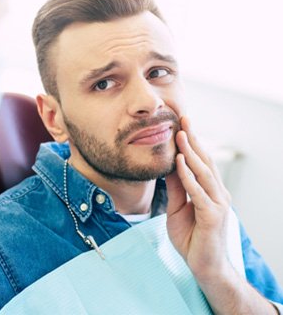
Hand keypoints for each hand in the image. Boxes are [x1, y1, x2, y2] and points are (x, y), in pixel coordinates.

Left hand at [166, 116, 277, 313]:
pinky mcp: (212, 216)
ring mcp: (217, 205)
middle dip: (194, 139)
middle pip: (205, 161)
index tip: (182, 124)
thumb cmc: (191, 238)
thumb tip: (169, 166)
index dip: (192, 143)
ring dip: (192, 152)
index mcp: (210, 191)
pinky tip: (181, 162)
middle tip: (184, 119)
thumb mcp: (177, 208)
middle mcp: (218, 194)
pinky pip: (198, 192)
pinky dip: (189, 176)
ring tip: (181, 134)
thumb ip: (175, 188)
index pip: (201, 162)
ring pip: (203, 173)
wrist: (204, 267)